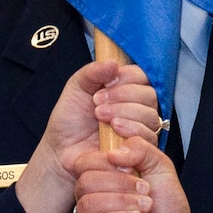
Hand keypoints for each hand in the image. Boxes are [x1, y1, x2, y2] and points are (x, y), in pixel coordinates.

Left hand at [14, 60, 158, 212]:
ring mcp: (140, 128)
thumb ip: (93, 72)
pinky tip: (113, 130)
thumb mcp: (76, 88)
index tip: (107, 83)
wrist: (61, 150)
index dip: (128, 77)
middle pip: (149, 95)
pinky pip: (149, 137)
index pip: (142, 76)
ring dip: (125, 113)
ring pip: (150, 115)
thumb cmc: (70, 120)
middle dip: (123, 97)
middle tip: (97, 104)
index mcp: (125, 89)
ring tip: (100, 117)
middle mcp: (137, 107)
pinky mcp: (140, 149)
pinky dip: (131, 130)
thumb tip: (112, 63)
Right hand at [71, 139, 212, 212]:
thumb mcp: (160, 166)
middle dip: (119, 184)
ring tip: (145, 207)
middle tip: (146, 190)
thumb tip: (113, 152)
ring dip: (120, 203)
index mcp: (102, 178)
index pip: (85, 162)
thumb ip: (141, 148)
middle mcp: (91, 199)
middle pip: (85, 182)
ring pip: (87, 205)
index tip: (133, 167)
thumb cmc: (167, 205)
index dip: (106, 161)